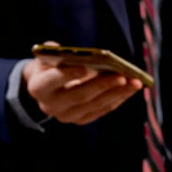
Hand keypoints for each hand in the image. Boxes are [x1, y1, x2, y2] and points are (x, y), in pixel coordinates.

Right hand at [23, 48, 142, 124]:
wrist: (44, 86)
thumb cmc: (49, 65)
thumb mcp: (46, 56)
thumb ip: (54, 52)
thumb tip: (75, 53)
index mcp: (38, 87)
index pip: (52, 81)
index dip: (68, 74)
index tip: (87, 67)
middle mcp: (50, 106)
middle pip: (79, 95)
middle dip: (102, 85)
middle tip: (122, 76)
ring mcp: (66, 116)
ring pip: (94, 105)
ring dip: (116, 93)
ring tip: (134, 82)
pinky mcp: (80, 120)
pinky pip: (101, 110)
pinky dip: (116, 99)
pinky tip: (129, 89)